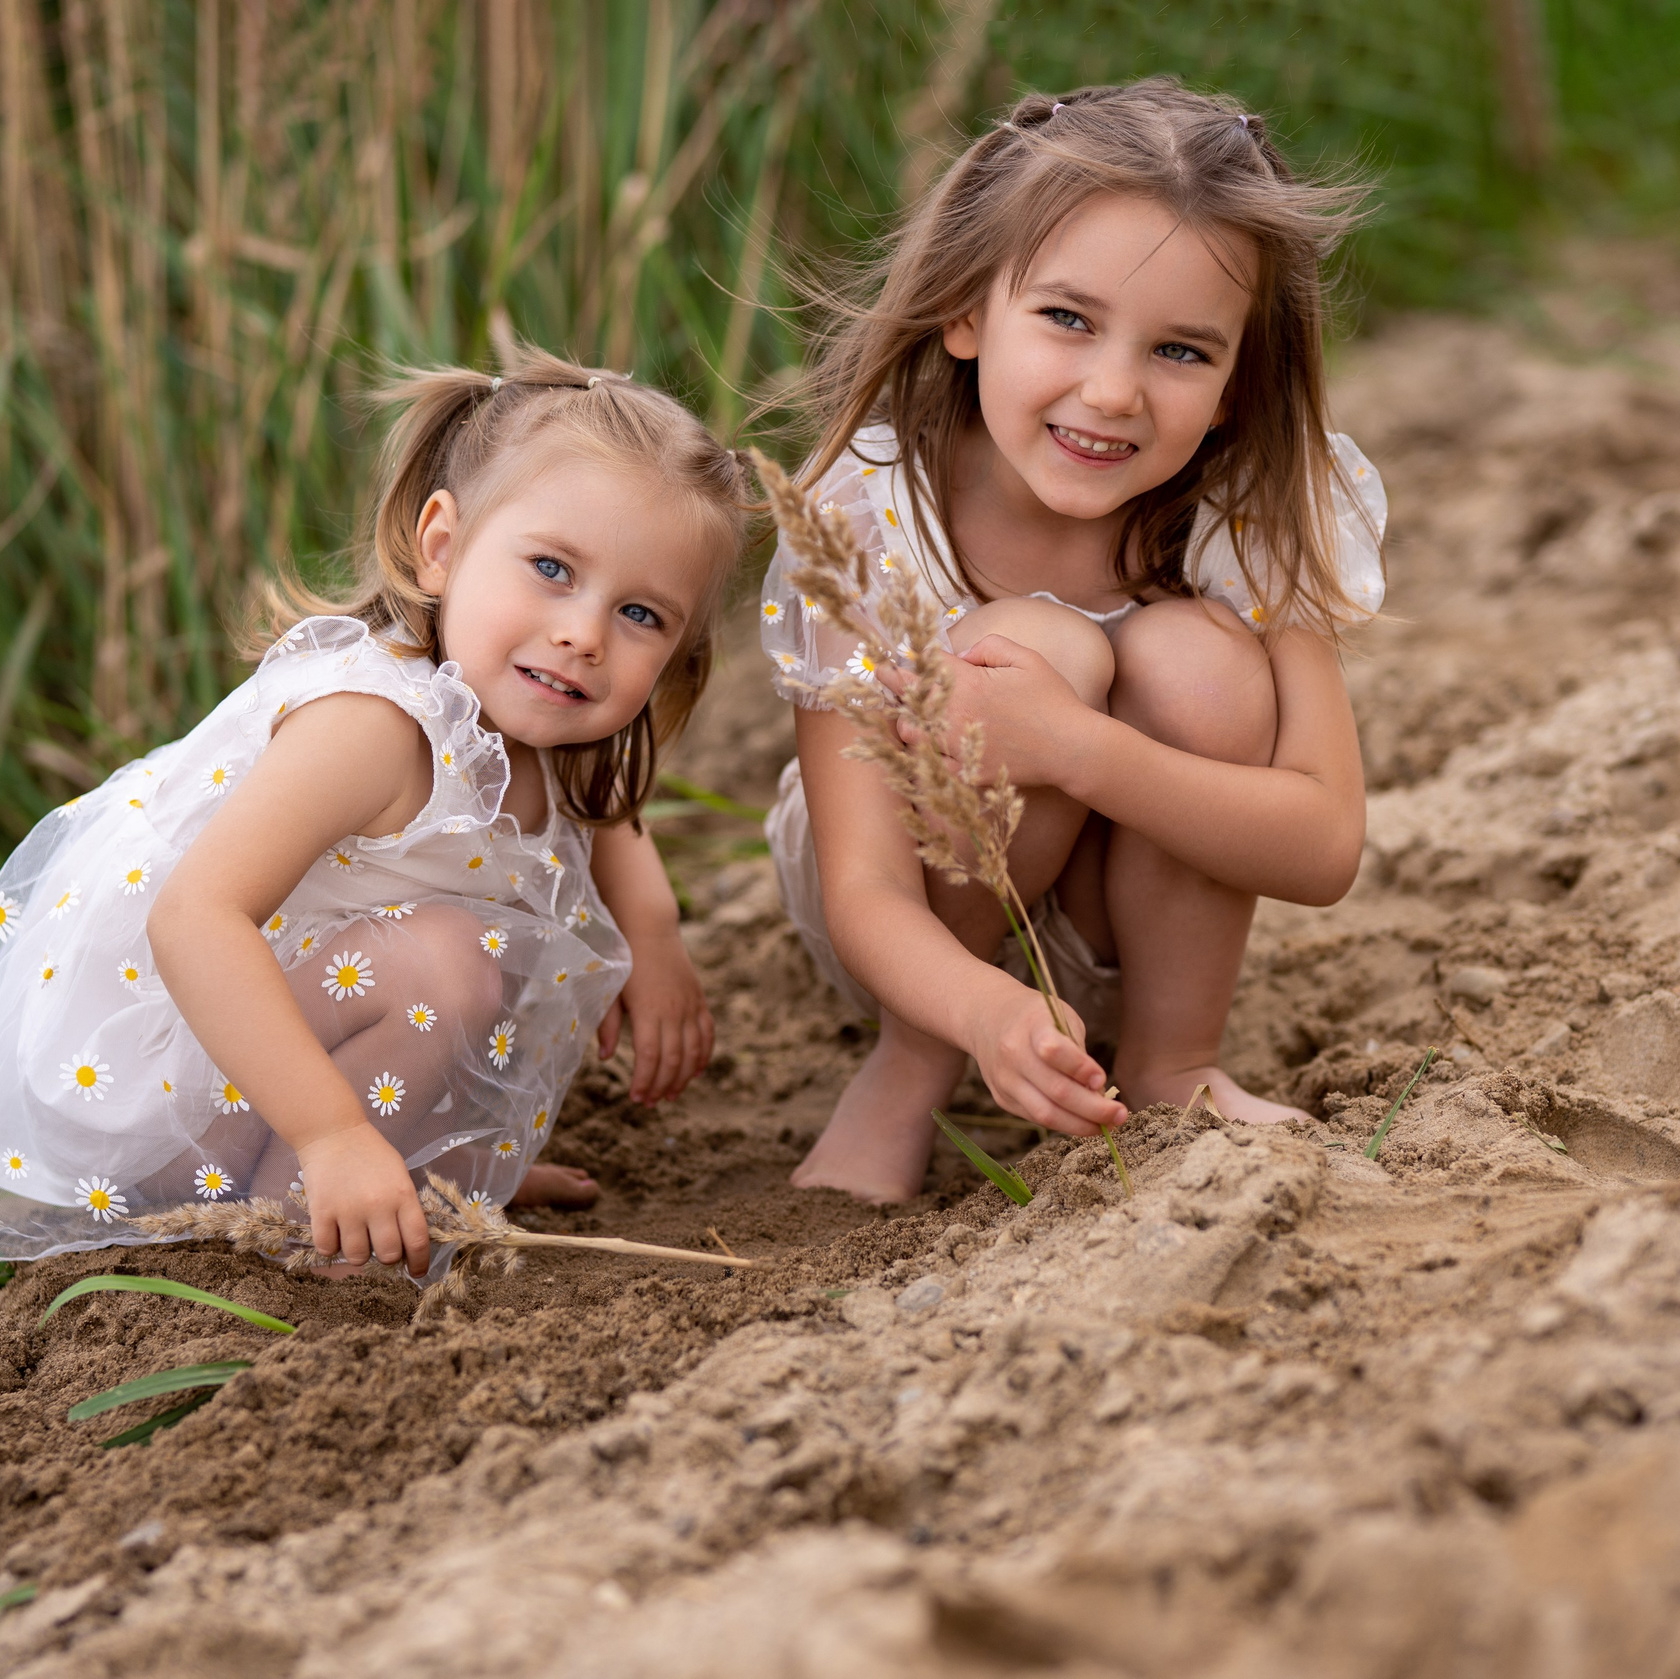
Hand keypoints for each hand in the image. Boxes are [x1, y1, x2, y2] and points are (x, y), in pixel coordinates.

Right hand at [296, 1123, 430, 1277]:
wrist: (334, 1134)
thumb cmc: (372, 1155)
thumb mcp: (399, 1175)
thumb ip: (405, 1207)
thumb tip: (409, 1243)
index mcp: (403, 1195)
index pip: (418, 1240)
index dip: (420, 1262)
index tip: (417, 1272)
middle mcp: (378, 1206)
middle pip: (388, 1255)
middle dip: (388, 1257)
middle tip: (381, 1245)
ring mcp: (348, 1211)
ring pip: (358, 1257)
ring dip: (359, 1252)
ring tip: (356, 1235)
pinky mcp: (321, 1213)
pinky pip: (328, 1249)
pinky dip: (331, 1245)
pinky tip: (334, 1231)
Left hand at [597, 927, 714, 1103]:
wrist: (649, 929)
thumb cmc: (622, 960)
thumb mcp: (610, 992)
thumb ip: (609, 1025)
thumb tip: (606, 1057)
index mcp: (648, 1010)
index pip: (650, 1057)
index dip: (645, 1081)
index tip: (636, 1097)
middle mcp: (673, 1010)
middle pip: (673, 1059)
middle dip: (662, 1085)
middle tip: (651, 1103)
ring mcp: (690, 1005)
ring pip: (693, 1051)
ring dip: (683, 1077)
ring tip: (672, 1095)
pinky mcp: (699, 999)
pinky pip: (707, 1033)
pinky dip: (704, 1055)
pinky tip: (696, 1071)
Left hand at [880, 637, 1087, 787]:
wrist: (1071, 748)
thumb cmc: (1052, 700)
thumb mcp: (1026, 658)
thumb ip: (989, 646)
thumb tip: (961, 654)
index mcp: (968, 684)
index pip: (921, 667)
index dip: (906, 660)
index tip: (894, 658)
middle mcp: (955, 715)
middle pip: (907, 698)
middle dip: (893, 685)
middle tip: (885, 677)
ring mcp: (958, 747)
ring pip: (910, 734)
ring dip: (906, 720)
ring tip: (909, 714)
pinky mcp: (966, 773)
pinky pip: (930, 765)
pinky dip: (924, 754)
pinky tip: (927, 746)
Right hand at [965, 982, 1125, 1136]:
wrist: (986, 1017)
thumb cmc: (1035, 1017)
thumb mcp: (1060, 1017)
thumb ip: (1078, 1052)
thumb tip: (1099, 1095)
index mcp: (1030, 1026)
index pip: (1053, 1050)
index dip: (1080, 1068)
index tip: (1102, 1079)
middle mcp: (1012, 1055)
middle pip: (1055, 1091)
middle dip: (1093, 1109)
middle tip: (1120, 1114)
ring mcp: (1004, 1080)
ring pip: (1045, 1114)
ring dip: (1081, 1125)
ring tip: (1107, 1125)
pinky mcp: (1002, 1098)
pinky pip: (1036, 1117)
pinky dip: (1064, 1122)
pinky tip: (1083, 1121)